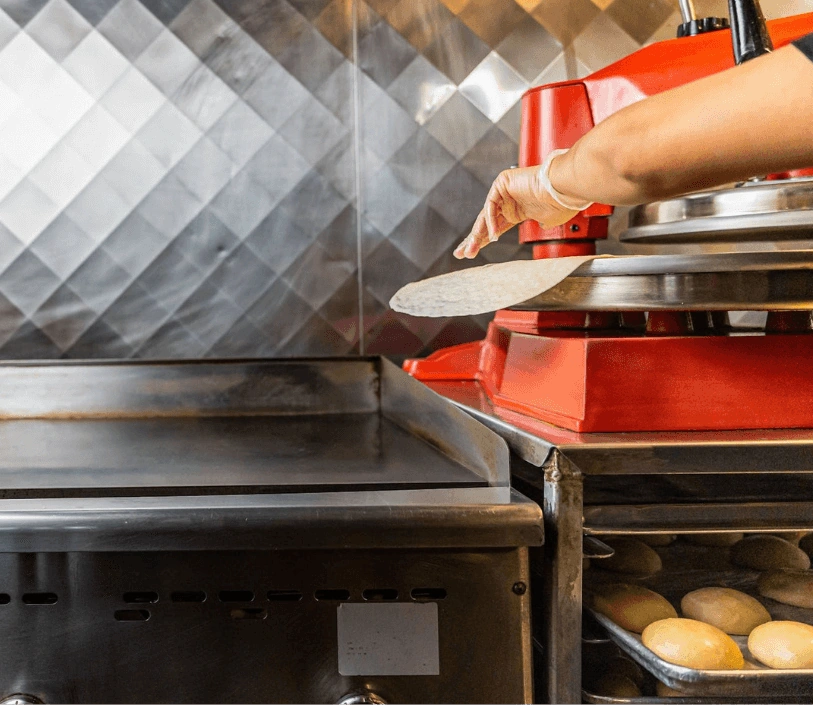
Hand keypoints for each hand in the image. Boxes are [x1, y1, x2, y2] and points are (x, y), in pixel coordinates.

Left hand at [453, 165, 578, 258]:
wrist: (566, 187)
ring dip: (476, 235)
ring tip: (470, 250)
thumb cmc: (562, 201)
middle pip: (485, 223)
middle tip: (461, 253)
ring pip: (485, 216)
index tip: (473, 252)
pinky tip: (493, 236)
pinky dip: (490, 222)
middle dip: (473, 239)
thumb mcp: (550, 221)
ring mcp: (504, 191)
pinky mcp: (502, 182)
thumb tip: (542, 225)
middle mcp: (509, 201)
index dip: (484, 239)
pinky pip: (491, 206)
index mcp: (518, 210)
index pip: (495, 227)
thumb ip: (542, 225)